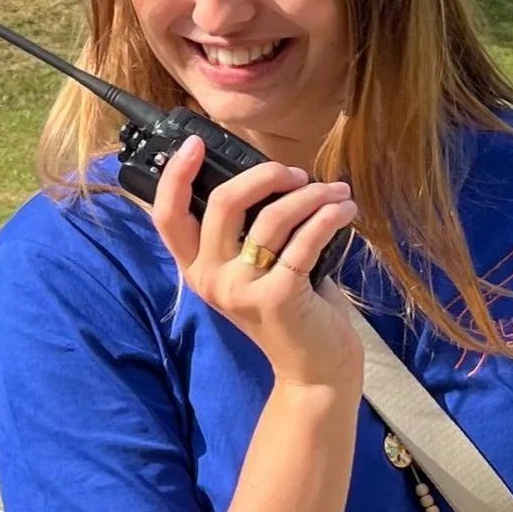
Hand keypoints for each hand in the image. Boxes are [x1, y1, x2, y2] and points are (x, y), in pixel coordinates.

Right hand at [151, 137, 362, 391]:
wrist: (315, 368)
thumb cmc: (290, 306)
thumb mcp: (254, 269)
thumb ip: (246, 231)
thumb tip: (268, 174)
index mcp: (197, 268)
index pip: (167, 216)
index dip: (175, 175)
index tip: (196, 142)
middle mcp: (210, 279)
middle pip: (224, 202)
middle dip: (266, 174)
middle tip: (297, 173)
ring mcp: (241, 290)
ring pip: (272, 217)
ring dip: (311, 194)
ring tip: (335, 192)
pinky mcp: (278, 297)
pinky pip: (305, 240)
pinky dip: (330, 216)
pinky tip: (346, 209)